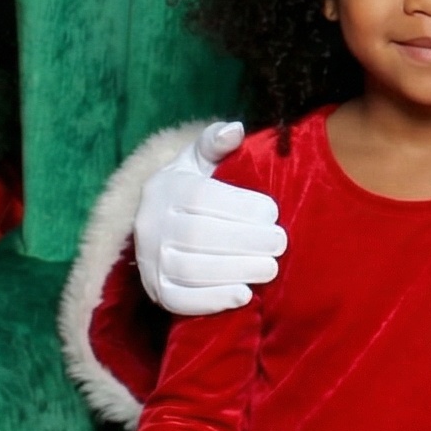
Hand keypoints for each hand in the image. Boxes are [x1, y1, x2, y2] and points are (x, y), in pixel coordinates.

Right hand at [135, 122, 286, 315]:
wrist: (162, 226)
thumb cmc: (194, 189)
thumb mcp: (200, 160)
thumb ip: (216, 143)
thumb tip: (236, 130)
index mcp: (166, 188)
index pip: (201, 197)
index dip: (240, 206)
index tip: (273, 212)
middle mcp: (151, 223)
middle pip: (198, 235)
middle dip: (245, 241)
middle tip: (280, 243)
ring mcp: (150, 260)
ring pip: (190, 269)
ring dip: (235, 270)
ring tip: (270, 268)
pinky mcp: (156, 291)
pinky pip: (180, 301)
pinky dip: (213, 300)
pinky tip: (245, 295)